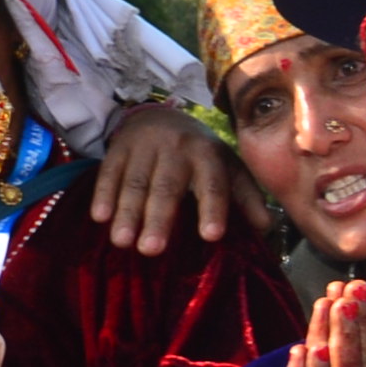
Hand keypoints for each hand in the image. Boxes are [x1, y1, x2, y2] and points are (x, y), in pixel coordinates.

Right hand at [94, 99, 251, 254]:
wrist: (161, 115)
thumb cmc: (201, 154)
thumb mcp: (228, 168)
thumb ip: (245, 196)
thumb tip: (265, 228)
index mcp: (209, 156)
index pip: (212, 185)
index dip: (212, 209)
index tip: (211, 236)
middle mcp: (177, 149)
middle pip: (167, 187)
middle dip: (159, 218)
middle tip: (151, 250)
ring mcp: (145, 146)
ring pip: (135, 181)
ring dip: (127, 212)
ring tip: (122, 242)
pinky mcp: (119, 147)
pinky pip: (109, 172)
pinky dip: (103, 194)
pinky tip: (99, 217)